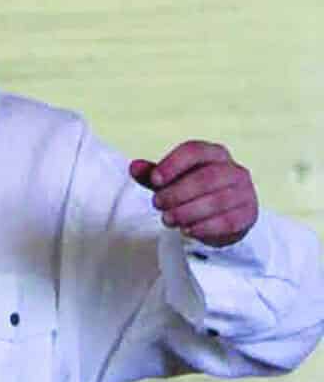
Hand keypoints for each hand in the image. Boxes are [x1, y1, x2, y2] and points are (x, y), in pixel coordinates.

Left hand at [129, 140, 258, 246]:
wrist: (224, 217)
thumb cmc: (194, 193)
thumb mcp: (171, 182)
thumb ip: (153, 175)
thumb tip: (133, 167)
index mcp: (214, 154)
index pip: (194, 151)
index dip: (173, 164)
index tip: (154, 180)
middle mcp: (234, 170)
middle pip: (206, 177)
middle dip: (178, 192)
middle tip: (157, 204)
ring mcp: (244, 192)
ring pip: (217, 200)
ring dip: (188, 211)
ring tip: (167, 220)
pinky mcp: (248, 215)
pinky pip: (228, 221)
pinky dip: (205, 227)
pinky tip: (186, 230)